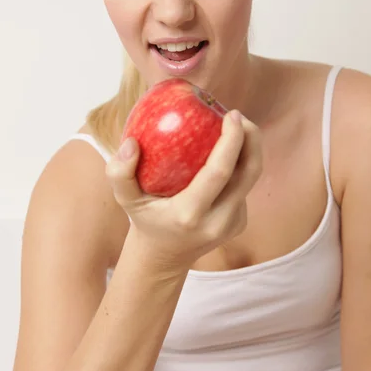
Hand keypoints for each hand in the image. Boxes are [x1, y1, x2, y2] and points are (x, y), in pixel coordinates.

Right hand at [106, 110, 261, 271]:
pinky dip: (239, 163)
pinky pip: (244, 186)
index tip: (230, 114)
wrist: (164, 257)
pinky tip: (227, 148)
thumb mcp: (124, 199)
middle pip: (249, 173)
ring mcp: (232, 224)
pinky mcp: (239, 222)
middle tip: (236, 115)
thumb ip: (118, 172)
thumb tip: (132, 143)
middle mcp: (217, 222)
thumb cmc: (144, 218)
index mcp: (189, 215)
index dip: (232, 140)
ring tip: (232, 126)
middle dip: (251, 138)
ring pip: (251, 178)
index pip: (219, 172)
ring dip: (248, 148)